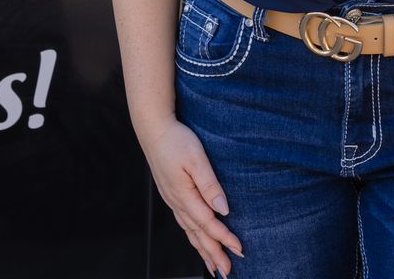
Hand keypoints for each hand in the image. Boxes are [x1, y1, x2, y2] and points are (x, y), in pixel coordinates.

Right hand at [143, 115, 243, 276]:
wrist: (153, 129)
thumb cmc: (176, 140)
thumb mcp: (196, 158)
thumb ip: (209, 184)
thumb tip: (223, 209)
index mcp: (184, 195)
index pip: (208, 223)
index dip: (224, 238)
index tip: (240, 250)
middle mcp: (176, 202)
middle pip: (198, 234)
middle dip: (213, 253)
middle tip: (227, 272)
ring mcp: (172, 199)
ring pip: (189, 231)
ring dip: (202, 249)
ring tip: (214, 265)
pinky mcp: (170, 194)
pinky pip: (183, 223)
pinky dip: (192, 236)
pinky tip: (196, 240)